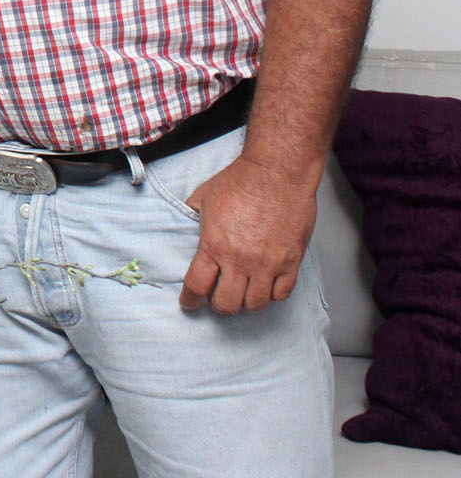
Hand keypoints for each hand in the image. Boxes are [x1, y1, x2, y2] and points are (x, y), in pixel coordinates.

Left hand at [179, 154, 315, 314]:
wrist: (276, 172)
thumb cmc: (240, 181)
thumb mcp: (203, 198)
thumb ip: (192, 218)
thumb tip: (186, 227)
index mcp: (214, 245)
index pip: (197, 286)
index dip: (190, 300)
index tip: (189, 303)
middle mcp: (240, 259)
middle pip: (227, 303)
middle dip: (218, 305)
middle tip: (217, 298)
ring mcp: (268, 263)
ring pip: (255, 304)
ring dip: (245, 303)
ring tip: (241, 293)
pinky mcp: (291, 261)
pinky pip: (282, 294)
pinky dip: (271, 295)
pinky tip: (264, 286)